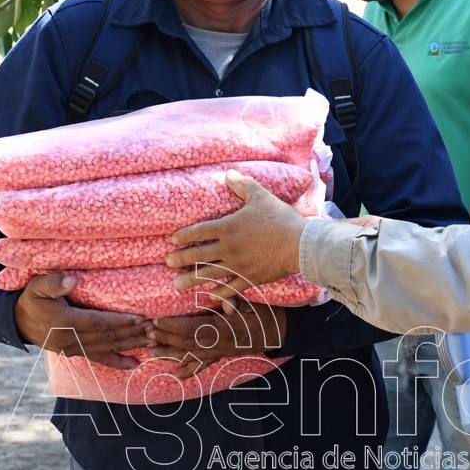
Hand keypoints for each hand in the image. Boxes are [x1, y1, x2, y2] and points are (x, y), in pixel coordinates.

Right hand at [13, 273, 150, 369]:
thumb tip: (72, 280)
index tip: (140, 318)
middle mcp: (68, 339)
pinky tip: (135, 365)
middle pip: (106, 337)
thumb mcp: (36, 287)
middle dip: (132, 333)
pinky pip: (98, 359)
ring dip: (130, 345)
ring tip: (152, 341)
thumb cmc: (31, 299)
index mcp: (62, 322)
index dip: (119, 321)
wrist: (17, 321)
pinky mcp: (74, 354)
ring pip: (106, 348)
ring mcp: (71, 349)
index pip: (96, 322)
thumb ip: (52, 283)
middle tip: (155, 329)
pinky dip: (117, 362)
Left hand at [147, 305, 286, 378]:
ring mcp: (220, 352)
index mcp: (223, 329)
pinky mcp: (222, 355)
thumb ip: (237, 303)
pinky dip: (190, 370)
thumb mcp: (253, 304)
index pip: (193, 329)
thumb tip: (224, 301)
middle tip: (146, 335)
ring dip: (170, 354)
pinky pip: (204, 364)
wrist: (278, 331)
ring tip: (151, 353)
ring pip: (191, 355)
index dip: (173, 327)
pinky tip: (176, 375)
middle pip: (187, 343)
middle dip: (165, 340)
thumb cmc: (264, 314)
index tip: (156, 321)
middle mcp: (219, 344)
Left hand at [167, 170, 307, 302]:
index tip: (172, 240)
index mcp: (228, 227)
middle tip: (168, 262)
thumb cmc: (280, 218)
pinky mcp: (250, 279)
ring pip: (208, 275)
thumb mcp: (261, 196)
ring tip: (177, 286)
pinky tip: (209, 296)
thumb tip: (228, 174)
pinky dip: (218, 293)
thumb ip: (243, 185)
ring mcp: (238, 266)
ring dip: (191, 280)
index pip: (199, 231)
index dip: (184, 235)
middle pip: (198, 255)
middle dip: (181, 259)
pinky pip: (230, 288)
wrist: (300, 244)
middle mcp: (229, 248)